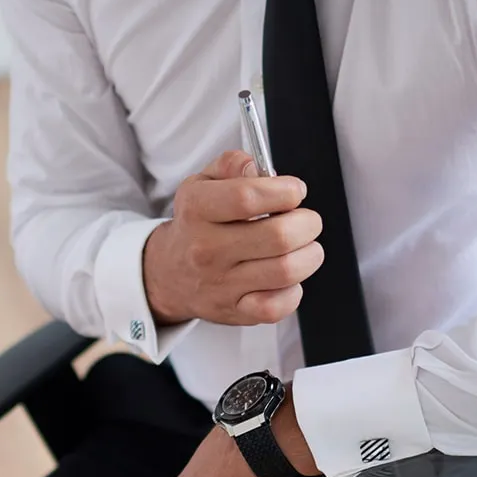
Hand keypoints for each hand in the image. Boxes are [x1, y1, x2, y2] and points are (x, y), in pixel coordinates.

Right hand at [143, 150, 324, 325]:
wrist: (168, 274)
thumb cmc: (196, 225)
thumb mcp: (201, 184)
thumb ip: (232, 165)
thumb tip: (258, 169)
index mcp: (198, 209)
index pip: (247, 197)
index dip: (284, 191)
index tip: (295, 190)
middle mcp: (207, 249)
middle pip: (278, 236)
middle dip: (307, 223)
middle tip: (306, 220)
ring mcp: (221, 284)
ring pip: (286, 271)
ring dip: (309, 255)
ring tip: (304, 246)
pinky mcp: (234, 311)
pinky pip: (277, 306)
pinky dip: (293, 291)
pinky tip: (287, 277)